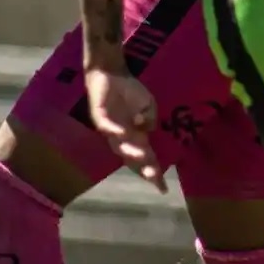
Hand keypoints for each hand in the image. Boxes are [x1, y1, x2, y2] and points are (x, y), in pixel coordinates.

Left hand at [85, 66, 166, 193]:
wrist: (112, 74)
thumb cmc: (130, 91)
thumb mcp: (149, 105)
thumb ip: (149, 118)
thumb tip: (145, 129)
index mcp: (136, 137)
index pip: (147, 159)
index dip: (154, 173)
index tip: (163, 188)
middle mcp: (123, 137)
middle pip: (133, 158)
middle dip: (143, 168)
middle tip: (153, 177)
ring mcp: (111, 128)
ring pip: (119, 145)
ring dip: (130, 151)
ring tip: (141, 155)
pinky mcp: (100, 116)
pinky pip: (106, 126)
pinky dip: (113, 130)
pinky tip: (123, 133)